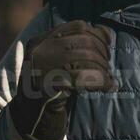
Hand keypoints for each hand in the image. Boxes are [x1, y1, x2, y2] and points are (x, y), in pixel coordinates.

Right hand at [7, 20, 115, 139]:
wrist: (30, 113)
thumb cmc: (49, 84)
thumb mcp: (56, 60)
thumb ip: (75, 46)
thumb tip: (106, 32)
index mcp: (41, 40)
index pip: (77, 26)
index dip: (97, 33)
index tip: (107, 44)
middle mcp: (40, 49)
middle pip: (84, 41)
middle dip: (102, 52)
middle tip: (108, 65)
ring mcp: (43, 66)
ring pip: (86, 57)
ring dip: (103, 67)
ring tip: (108, 77)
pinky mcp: (50, 84)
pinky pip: (84, 77)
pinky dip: (102, 81)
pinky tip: (108, 86)